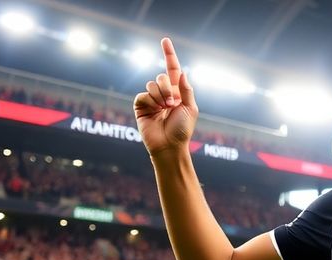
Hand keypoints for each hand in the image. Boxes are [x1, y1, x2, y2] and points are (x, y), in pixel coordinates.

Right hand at [133, 38, 198, 156]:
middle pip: (161, 77)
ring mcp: (152, 100)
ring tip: (164, 109)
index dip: (169, 55)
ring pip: (151, 84)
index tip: (165, 40)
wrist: (169, 146)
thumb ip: (186, 90)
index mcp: (177, 93)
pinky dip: (150, 102)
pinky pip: (142, 95)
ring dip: (159, 96)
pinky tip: (154, 112)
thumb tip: (181, 72)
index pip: (172, 69)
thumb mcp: (190, 108)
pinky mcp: (141, 106)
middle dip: (167, 89)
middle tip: (172, 103)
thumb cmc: (182, 130)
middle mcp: (164, 94)